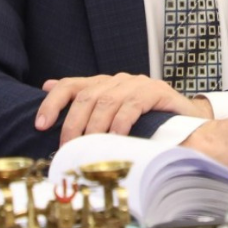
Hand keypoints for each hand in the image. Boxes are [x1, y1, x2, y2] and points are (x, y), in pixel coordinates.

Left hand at [35, 73, 212, 144]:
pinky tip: (116, 138)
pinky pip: (132, 105)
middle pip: (86, 96)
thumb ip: (83, 103)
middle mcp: (118, 80)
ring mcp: (138, 84)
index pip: (70, 85)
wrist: (186, 121)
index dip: (52, 103)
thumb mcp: (111, 115)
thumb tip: (45, 85)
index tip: (40, 125)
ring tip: (90, 146)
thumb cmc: (145, 121)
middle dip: (73, 123)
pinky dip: (120, 123)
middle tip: (68, 147)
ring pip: (107, 101)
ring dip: (95, 126)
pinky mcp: (156, 91)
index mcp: (103, 84)